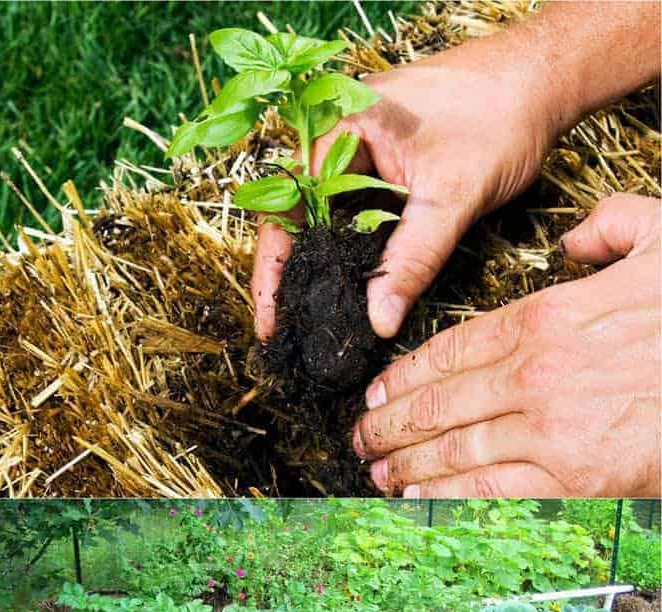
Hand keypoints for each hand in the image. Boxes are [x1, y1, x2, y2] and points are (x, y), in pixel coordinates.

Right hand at [251, 27, 559, 340]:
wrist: (542, 79)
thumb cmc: (500, 116)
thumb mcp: (452, 198)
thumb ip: (412, 261)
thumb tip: (379, 320)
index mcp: (342, 126)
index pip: (286, 208)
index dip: (274, 270)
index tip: (270, 321)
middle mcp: (343, 133)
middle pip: (299, 215)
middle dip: (294, 273)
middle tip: (289, 330)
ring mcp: (364, 146)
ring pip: (329, 217)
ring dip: (325, 263)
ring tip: (316, 316)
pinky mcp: (388, 160)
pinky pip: (356, 209)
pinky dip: (354, 246)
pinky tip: (356, 284)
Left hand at [352, 195, 660, 498]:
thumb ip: (610, 228)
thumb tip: (574, 239)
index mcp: (548, 315)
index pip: (453, 347)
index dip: (407, 373)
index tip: (379, 389)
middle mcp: (536, 372)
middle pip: (441, 401)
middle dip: (391, 422)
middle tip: (360, 437)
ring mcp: (549, 427)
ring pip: (454, 449)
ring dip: (407, 463)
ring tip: (377, 472)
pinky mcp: (570, 476)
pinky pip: (489, 489)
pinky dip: (445, 497)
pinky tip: (416, 500)